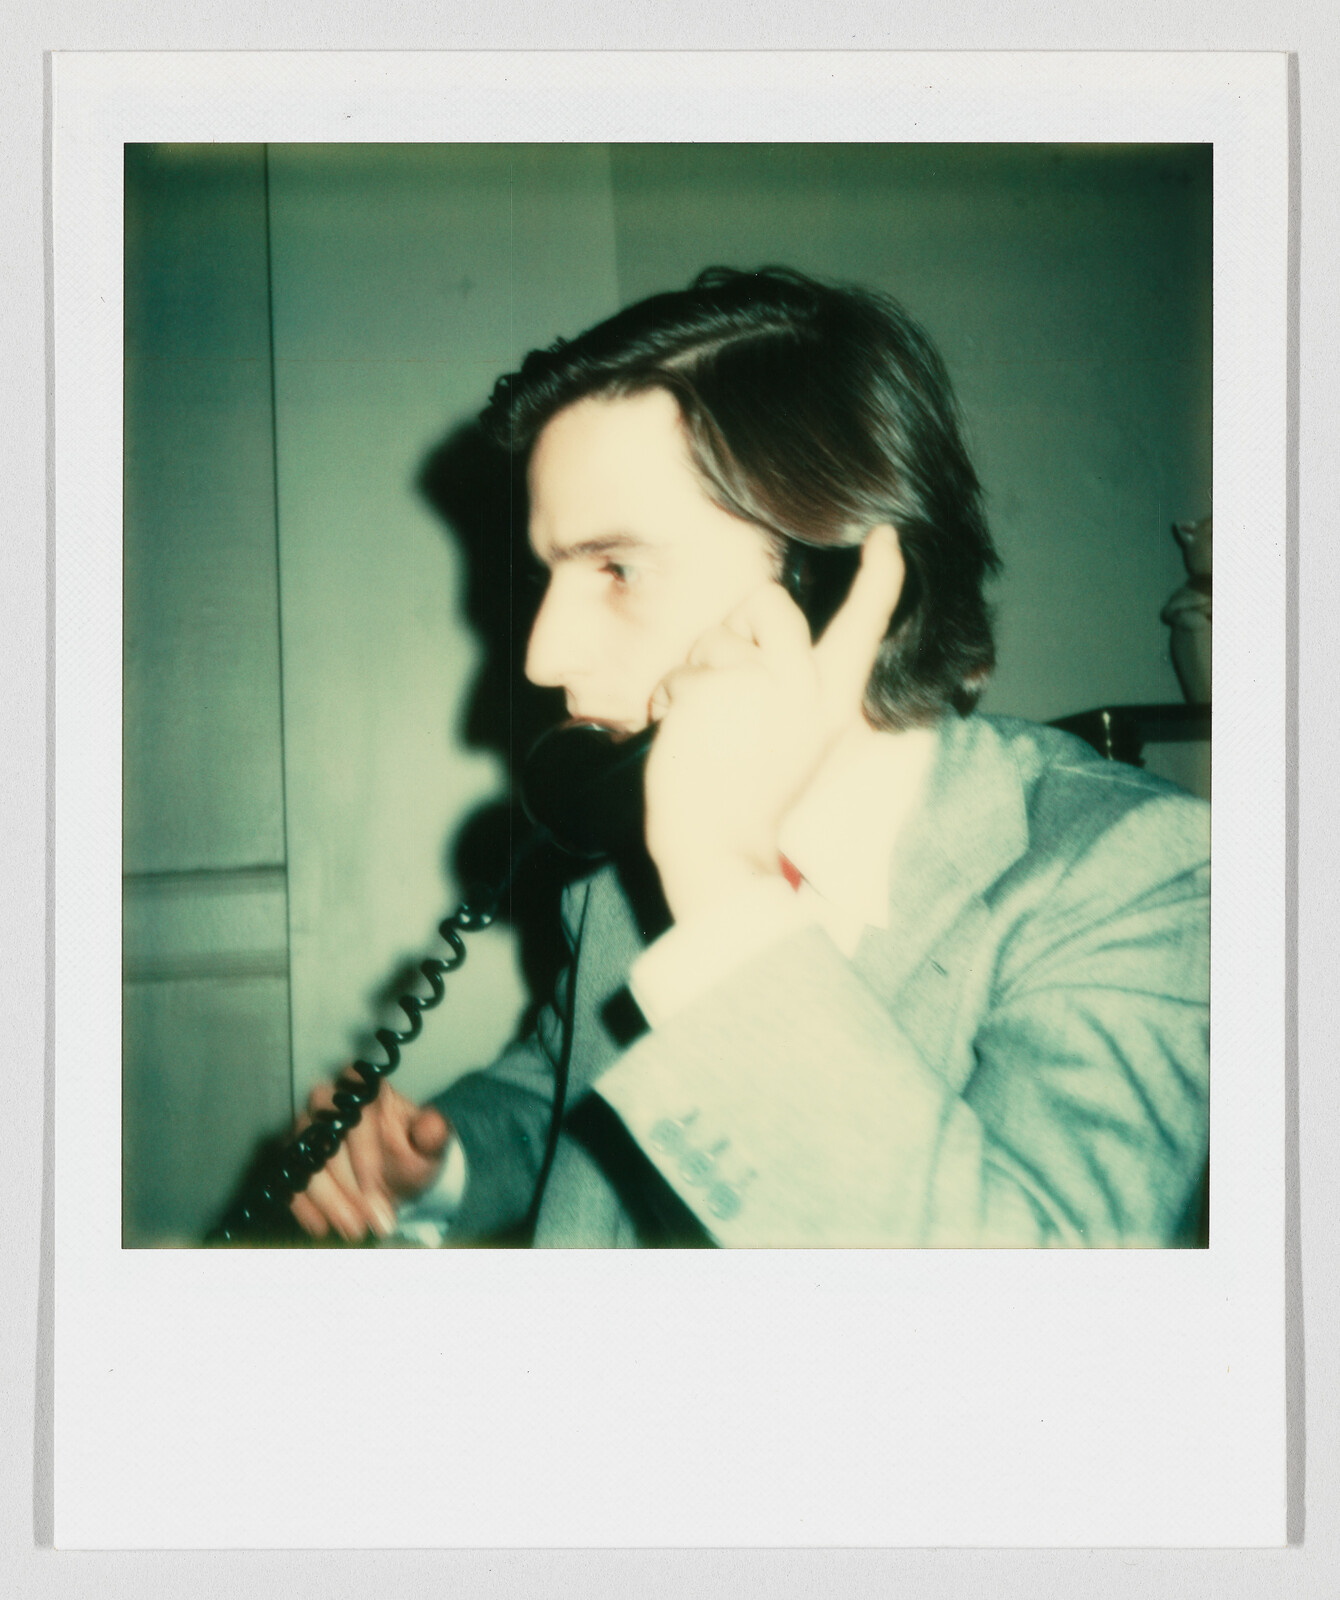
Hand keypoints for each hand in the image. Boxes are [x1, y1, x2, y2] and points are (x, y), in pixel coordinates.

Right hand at [288, 1078, 452, 1242]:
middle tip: (367, 1218)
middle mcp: (331, 1101)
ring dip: (328, 1199)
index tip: (375, 1190)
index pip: (358, 1114)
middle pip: (326, 1137)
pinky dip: (303, 1205)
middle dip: (347, 1185)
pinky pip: (288, 1176)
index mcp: (368, 1090)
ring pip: (306, 1159)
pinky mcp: (293, 1154)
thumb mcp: (429, 1148)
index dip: (364, 1154)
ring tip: (353, 1228)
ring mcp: (306, 1126)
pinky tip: (323, 1226)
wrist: (395, 1176)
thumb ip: (433, 1135)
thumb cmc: (411, 1154)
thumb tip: (432, 1125)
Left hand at [644, 525, 905, 921]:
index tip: (887, 536)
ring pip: (713, 636)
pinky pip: (678, 672)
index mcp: (832, 701)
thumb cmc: (746, 796)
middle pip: (769, 601)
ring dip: (693, 674)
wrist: (716, 845)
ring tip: (703, 725)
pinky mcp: (716, 685)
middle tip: (723, 681)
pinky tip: (680, 736)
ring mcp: (761, 681)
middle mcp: (805, 685)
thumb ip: (793, 683)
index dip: (880, 578)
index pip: (864, 626)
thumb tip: (762, 629)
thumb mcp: (794, 737)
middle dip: (733, 627)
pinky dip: (667, 700)